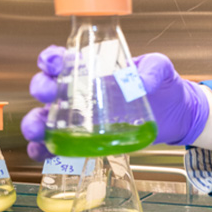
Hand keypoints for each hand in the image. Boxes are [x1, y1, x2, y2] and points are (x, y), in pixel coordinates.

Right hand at [20, 46, 209, 161]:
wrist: (176, 113)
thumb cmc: (162, 85)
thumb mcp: (160, 69)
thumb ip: (152, 70)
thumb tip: (140, 83)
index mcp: (92, 68)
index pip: (62, 59)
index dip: (51, 59)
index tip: (55, 63)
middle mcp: (79, 91)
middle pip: (47, 87)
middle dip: (42, 88)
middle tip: (51, 94)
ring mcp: (80, 118)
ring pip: (44, 118)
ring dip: (35, 123)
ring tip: (39, 130)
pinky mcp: (86, 140)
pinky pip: (58, 146)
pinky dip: (46, 150)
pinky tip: (45, 152)